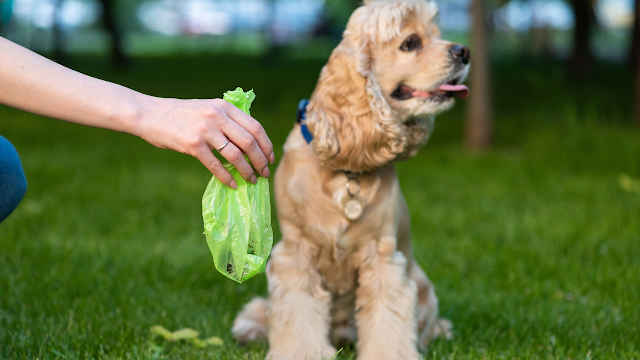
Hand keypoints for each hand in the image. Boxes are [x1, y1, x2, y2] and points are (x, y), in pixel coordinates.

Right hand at [137, 96, 274, 188]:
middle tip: (264, 173)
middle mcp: (217, 116)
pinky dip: (227, 177)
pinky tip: (232, 184)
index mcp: (224, 106)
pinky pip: (216, 165)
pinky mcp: (192, 144)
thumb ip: (226, 119)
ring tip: (251, 180)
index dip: (267, 145)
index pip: (255, 127)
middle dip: (261, 161)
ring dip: (247, 171)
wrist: (149, 114)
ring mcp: (205, 130)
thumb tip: (248, 141)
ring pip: (236, 155)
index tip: (270, 158)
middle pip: (250, 142)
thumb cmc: (180, 114)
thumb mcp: (207, 107)